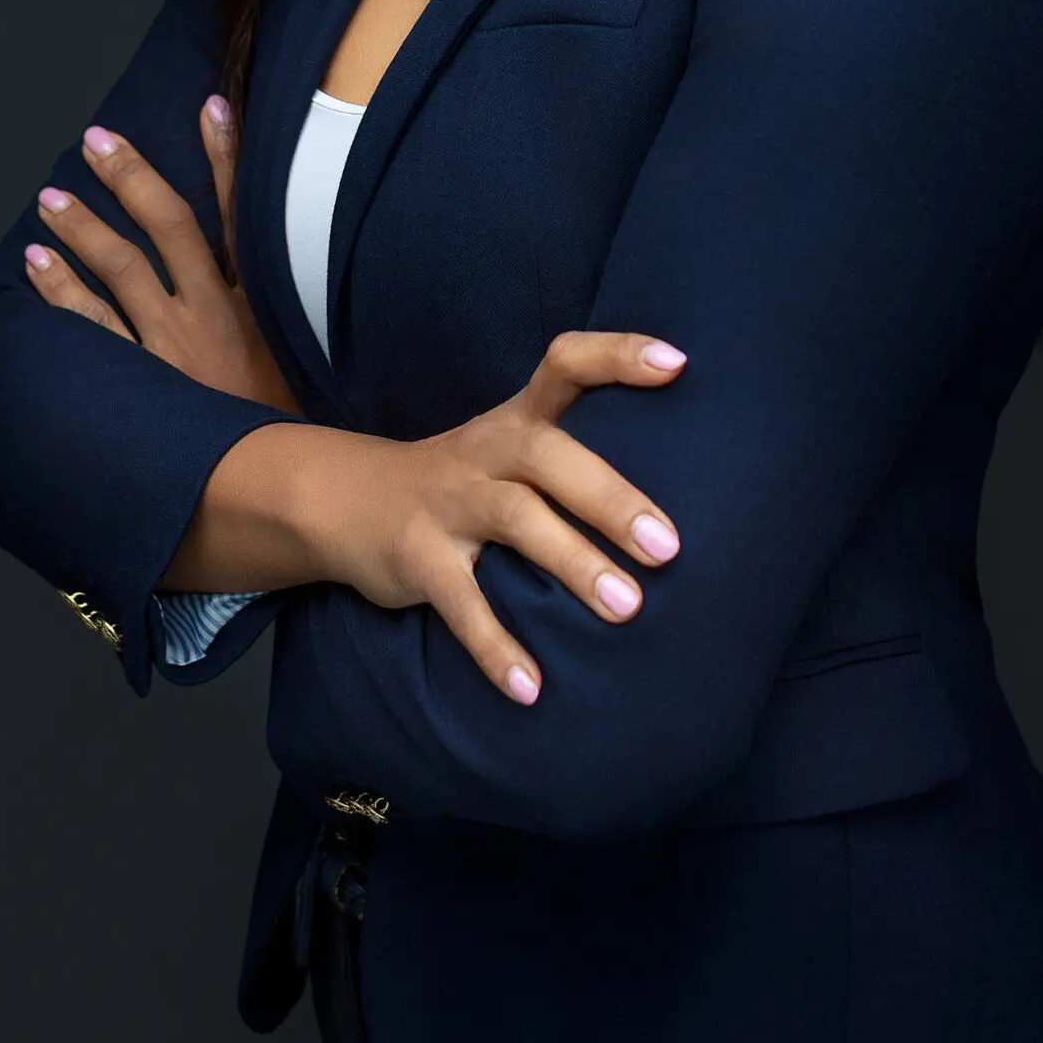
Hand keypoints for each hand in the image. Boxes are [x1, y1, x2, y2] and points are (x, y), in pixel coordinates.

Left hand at [23, 99, 297, 414]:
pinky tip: (35, 266)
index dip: (227, 156)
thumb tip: (292, 280)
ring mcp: (171, 348)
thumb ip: (290, 319)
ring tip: (49, 199)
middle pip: (167, 226)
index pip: (241, 213)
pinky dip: (60, 293)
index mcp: (260, 302)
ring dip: (82, 228)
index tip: (210, 106)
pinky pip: (89, 329)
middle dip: (130, 177)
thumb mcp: (310, 362)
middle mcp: (211, 314)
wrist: (281, 491)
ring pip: (119, 269)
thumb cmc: (296, 428)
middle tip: (94, 141)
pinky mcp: (140, 385)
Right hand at [286, 326, 688, 703]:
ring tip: (628, 610)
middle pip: (548, 454)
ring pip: (514, 519)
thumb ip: (581, 457)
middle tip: (669, 548)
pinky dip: (495, 645)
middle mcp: (486, 449)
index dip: (617, 355)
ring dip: (572, 563)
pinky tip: (532, 687)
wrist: (348, 501)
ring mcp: (448, 500)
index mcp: (517, 418)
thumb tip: (695, 501)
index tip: (677, 363)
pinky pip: (459, 602)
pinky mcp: (417, 557)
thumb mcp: (511, 449)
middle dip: (611, 498)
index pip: (565, 364)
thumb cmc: (466, 481)